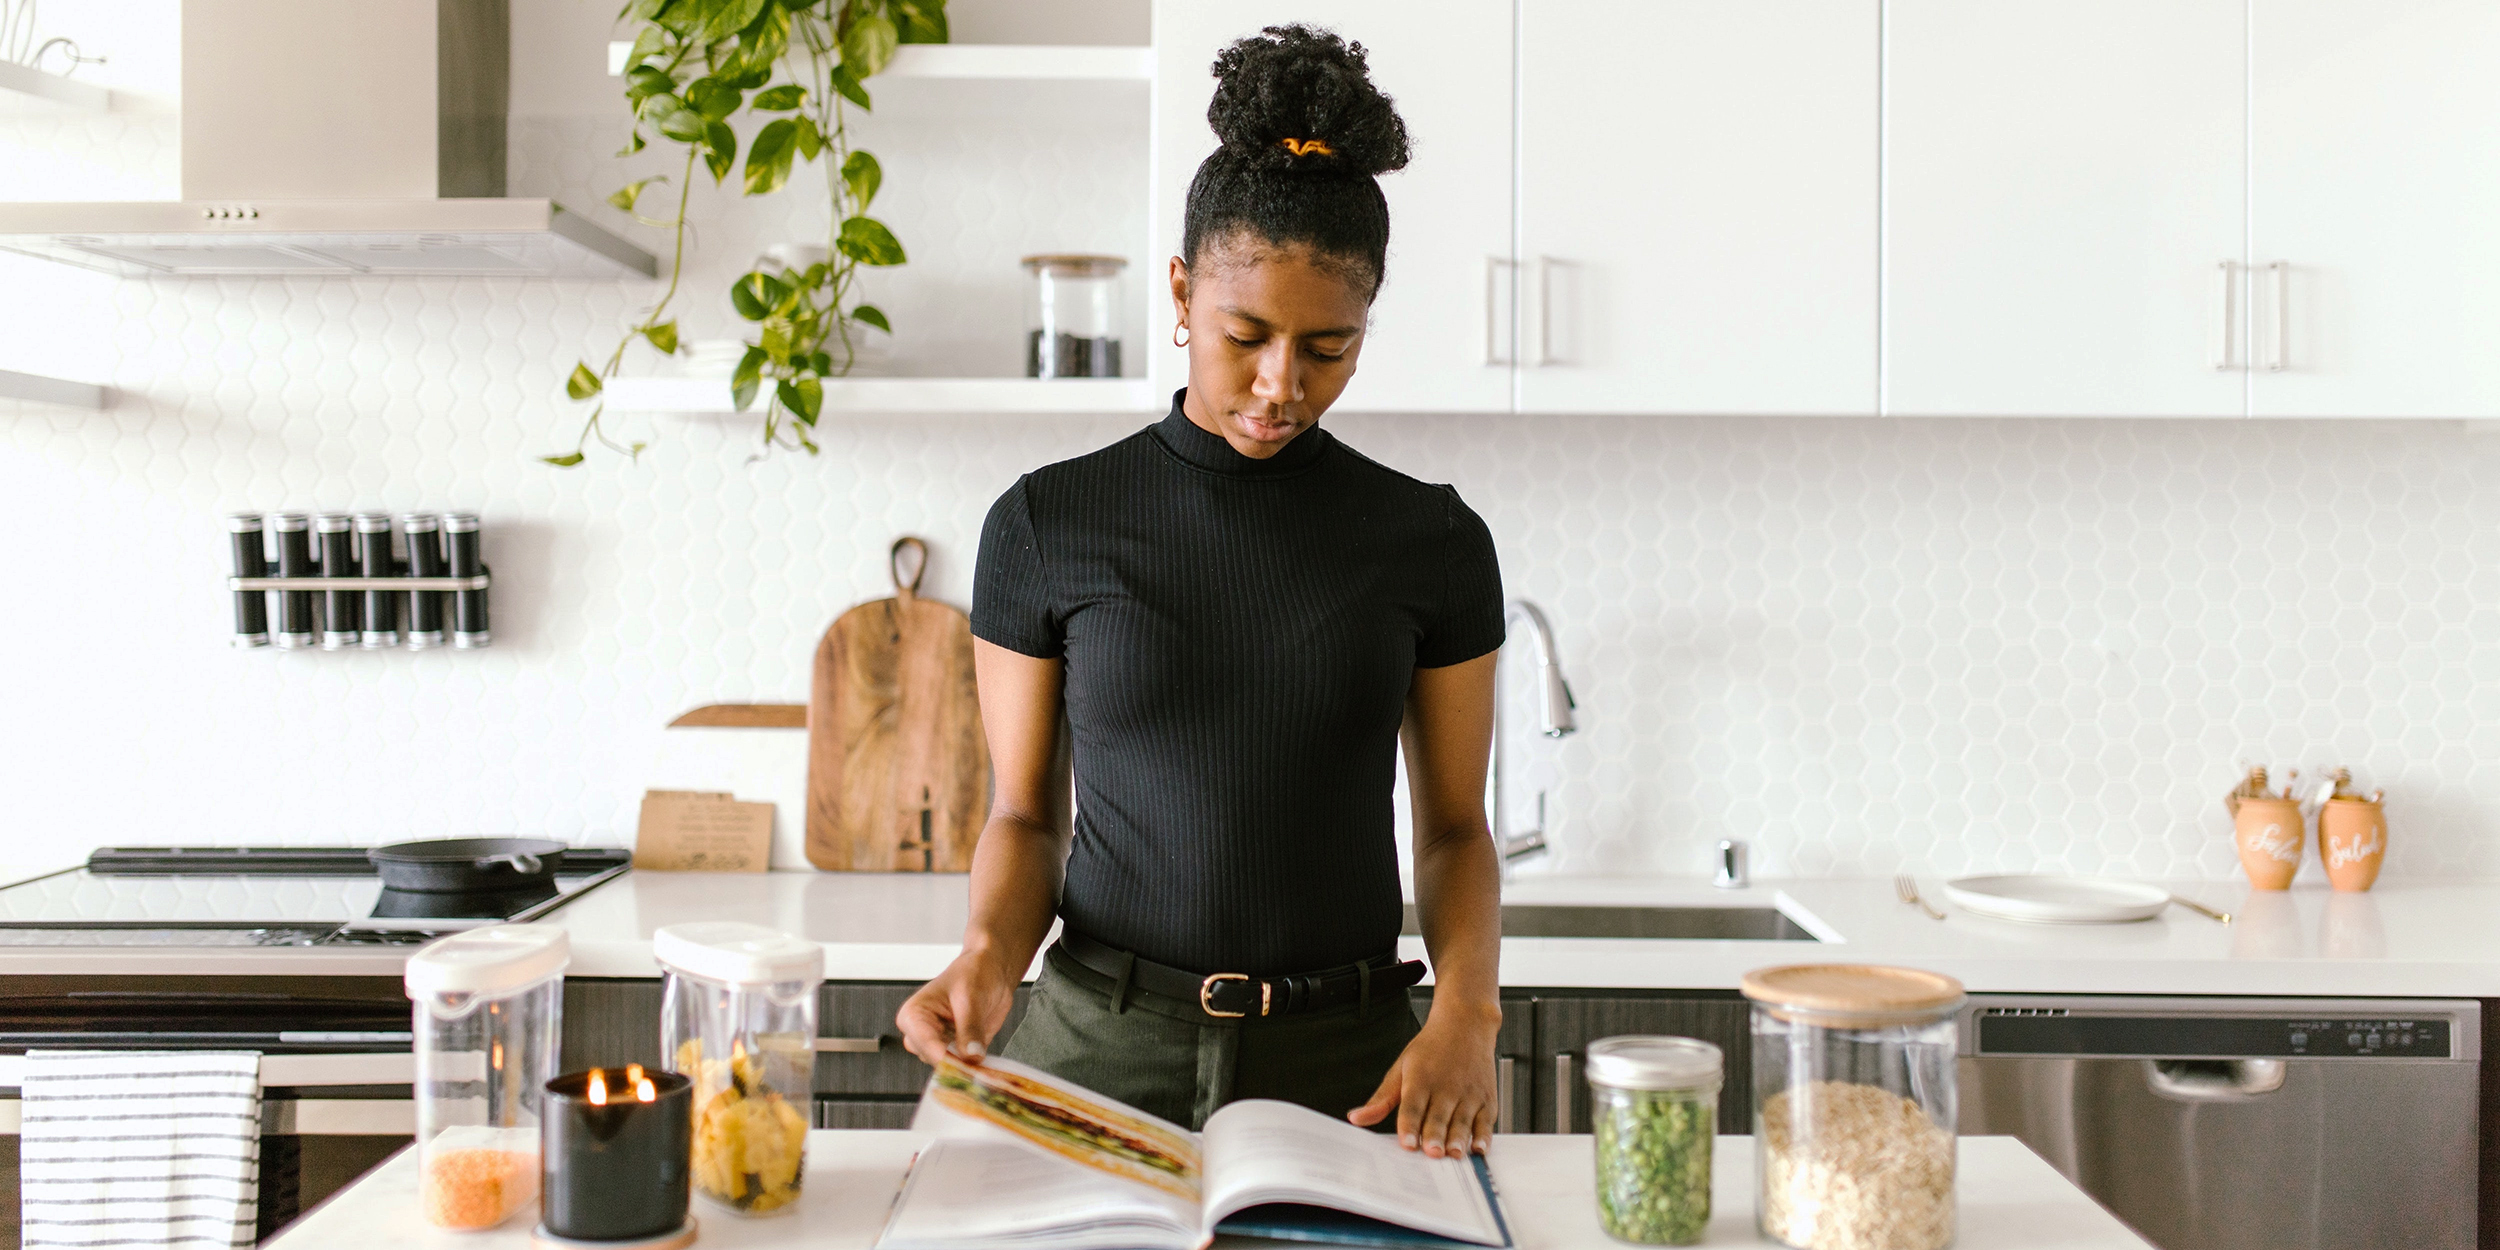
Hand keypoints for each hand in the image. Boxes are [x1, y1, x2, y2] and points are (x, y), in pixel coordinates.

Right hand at [896, 949, 1018, 1067]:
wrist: (991, 971)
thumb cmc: (974, 973)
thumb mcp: (972, 996)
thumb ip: (970, 1027)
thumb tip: (972, 1056)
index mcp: (914, 1014)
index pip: (924, 1043)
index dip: (945, 1057)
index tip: (965, 1066)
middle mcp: (921, 1032)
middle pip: (933, 1059)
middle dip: (957, 1063)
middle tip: (979, 1062)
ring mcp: (938, 1043)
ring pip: (947, 1067)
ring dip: (967, 1066)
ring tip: (984, 1056)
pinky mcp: (955, 1050)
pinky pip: (962, 1066)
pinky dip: (974, 1066)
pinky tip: (986, 1060)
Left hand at [1346, 1003, 1501, 1156]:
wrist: (1466, 1024)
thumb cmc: (1432, 1048)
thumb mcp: (1401, 1066)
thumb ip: (1382, 1098)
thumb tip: (1357, 1118)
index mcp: (1420, 1079)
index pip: (1412, 1106)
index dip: (1409, 1125)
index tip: (1407, 1143)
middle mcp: (1445, 1087)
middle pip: (1438, 1116)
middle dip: (1435, 1136)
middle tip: (1432, 1153)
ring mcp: (1468, 1093)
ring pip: (1462, 1120)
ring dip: (1458, 1139)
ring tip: (1453, 1154)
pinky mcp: (1487, 1099)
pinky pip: (1486, 1121)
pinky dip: (1484, 1136)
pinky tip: (1479, 1149)